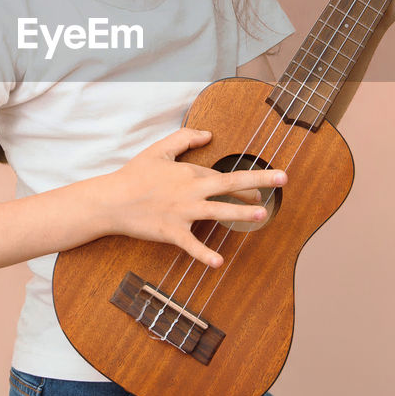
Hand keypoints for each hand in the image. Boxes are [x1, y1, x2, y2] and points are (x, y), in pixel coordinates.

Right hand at [97, 127, 287, 267]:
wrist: (111, 200)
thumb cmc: (134, 174)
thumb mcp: (159, 149)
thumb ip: (185, 137)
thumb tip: (209, 133)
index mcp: (190, 172)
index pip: (223, 176)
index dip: (247, 180)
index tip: (269, 181)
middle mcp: (191, 191)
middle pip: (229, 184)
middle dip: (258, 181)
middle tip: (282, 180)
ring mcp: (182, 212)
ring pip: (217, 211)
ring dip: (241, 212)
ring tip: (262, 214)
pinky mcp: (171, 231)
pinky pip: (191, 244)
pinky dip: (204, 254)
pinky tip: (219, 262)